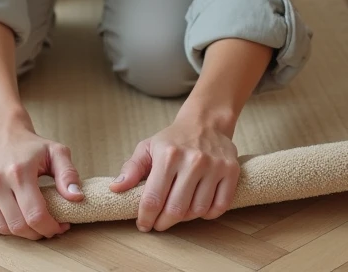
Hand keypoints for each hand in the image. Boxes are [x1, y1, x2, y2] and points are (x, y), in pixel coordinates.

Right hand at [0, 115, 83, 238]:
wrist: (2, 133)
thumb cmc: (32, 146)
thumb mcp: (56, 153)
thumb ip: (68, 174)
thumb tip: (76, 198)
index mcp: (19, 171)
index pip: (35, 215)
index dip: (50, 228)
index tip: (59, 226)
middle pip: (17, 225)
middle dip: (36, 233)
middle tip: (45, 226)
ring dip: (16, 232)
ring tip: (27, 221)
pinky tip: (5, 218)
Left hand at [109, 117, 240, 231]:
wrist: (205, 123)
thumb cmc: (172, 139)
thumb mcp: (147, 148)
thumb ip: (131, 169)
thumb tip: (116, 188)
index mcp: (168, 155)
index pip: (154, 198)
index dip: (146, 217)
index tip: (143, 224)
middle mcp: (193, 160)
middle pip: (176, 209)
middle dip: (164, 223)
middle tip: (158, 224)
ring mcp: (214, 166)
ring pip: (198, 210)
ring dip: (185, 219)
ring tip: (177, 213)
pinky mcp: (231, 171)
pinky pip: (220, 206)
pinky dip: (207, 214)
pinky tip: (197, 209)